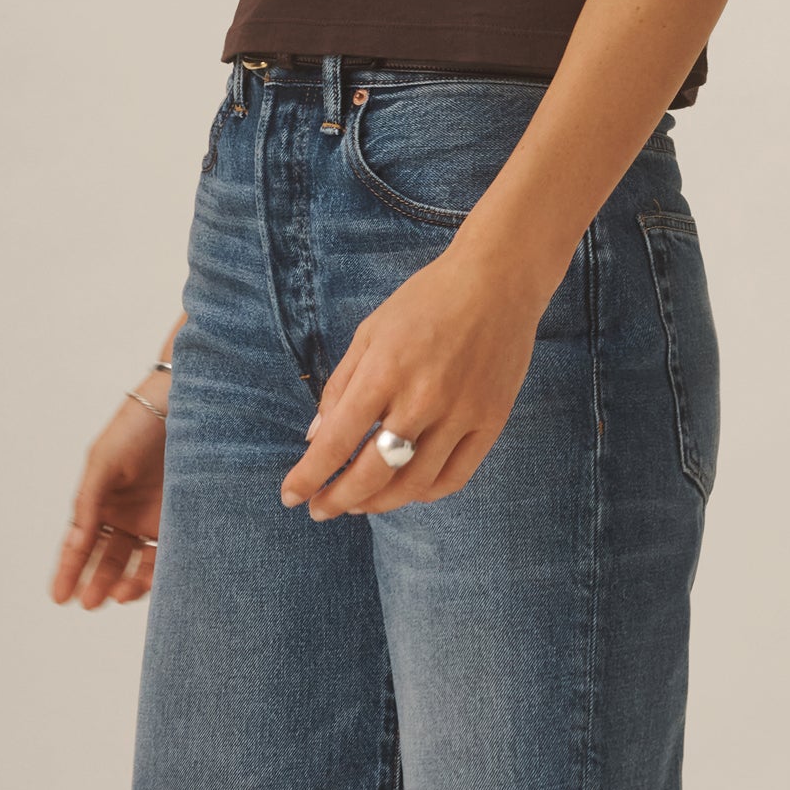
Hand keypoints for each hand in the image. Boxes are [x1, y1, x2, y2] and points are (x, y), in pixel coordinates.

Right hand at [50, 387, 166, 607]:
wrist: (185, 401)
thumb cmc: (138, 424)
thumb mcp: (104, 460)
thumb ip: (88, 502)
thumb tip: (75, 543)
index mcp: (101, 498)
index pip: (81, 541)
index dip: (68, 569)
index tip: (59, 597)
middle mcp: (127, 512)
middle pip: (108, 557)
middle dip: (97, 581)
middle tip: (91, 601)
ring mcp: (154, 517)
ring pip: (137, 562)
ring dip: (125, 582)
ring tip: (118, 594)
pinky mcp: (184, 519)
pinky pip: (168, 554)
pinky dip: (157, 573)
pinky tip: (146, 583)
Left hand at [279, 241, 549, 519]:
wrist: (498, 280)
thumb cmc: (427, 300)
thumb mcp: (371, 331)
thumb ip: (341, 385)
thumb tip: (316, 437)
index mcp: (385, 370)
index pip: (338, 441)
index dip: (309, 476)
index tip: (291, 495)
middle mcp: (422, 398)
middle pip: (373, 473)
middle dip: (338, 500)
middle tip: (321, 509)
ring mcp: (461, 414)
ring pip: (413, 485)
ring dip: (379, 503)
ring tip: (359, 504)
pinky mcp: (491, 422)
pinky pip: (454, 477)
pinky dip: (425, 494)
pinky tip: (406, 490)